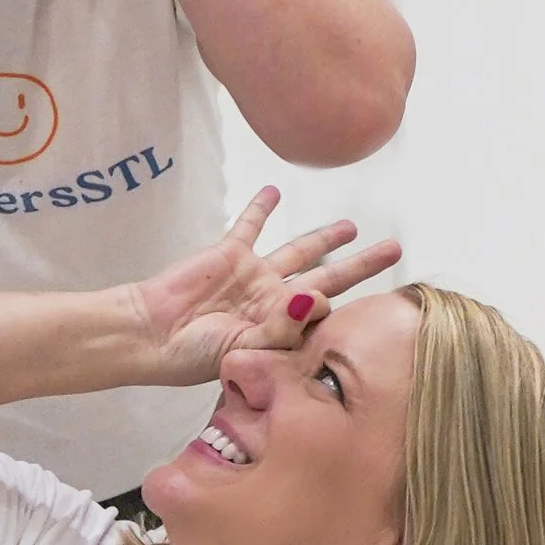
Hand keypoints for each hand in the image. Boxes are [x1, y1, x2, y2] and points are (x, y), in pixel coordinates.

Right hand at [125, 188, 401, 389]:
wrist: (151, 334)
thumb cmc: (195, 353)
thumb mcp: (246, 349)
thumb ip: (283, 328)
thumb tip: (315, 299)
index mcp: (283, 331)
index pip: (326, 316)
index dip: (343, 312)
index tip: (356, 310)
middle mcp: (274, 301)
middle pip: (329, 278)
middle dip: (362, 265)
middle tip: (393, 250)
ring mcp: (254, 276)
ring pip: (299, 250)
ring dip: (325, 237)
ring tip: (351, 226)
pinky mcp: (230, 254)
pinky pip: (251, 225)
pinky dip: (262, 207)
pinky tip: (276, 190)